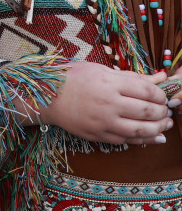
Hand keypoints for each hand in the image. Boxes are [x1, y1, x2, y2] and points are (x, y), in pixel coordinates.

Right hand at [36, 62, 175, 144]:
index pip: (148, 92)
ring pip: (142, 130)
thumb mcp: (101, 70)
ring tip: (165, 124)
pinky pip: (128, 140)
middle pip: (148, 111)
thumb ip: (132, 77)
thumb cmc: (72, 78)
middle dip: (163, 112)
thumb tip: (161, 78)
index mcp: (109, 83)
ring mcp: (103, 122)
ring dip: (159, 128)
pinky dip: (145, 140)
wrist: (45, 96)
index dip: (161, 95)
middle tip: (166, 110)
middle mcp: (108, 104)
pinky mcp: (98, 136)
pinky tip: (154, 136)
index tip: (162, 96)